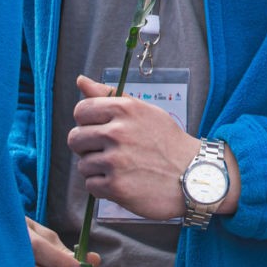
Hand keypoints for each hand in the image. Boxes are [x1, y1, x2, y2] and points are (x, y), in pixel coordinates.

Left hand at [67, 75, 199, 221]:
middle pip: (75, 138)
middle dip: (88, 146)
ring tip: (122, 166)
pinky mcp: (115, 186)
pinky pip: (90, 184)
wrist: (192, 174)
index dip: (87, 121)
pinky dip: (104, 185)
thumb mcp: (145, 112)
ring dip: (97, 168)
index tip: (100, 128)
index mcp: (126, 110)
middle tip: (110, 150)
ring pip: (82, 163)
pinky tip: (124, 180)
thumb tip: (80, 80)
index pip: (81, 110)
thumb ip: (110, 96)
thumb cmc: (166, 142)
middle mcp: (118, 132)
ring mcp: (116, 161)